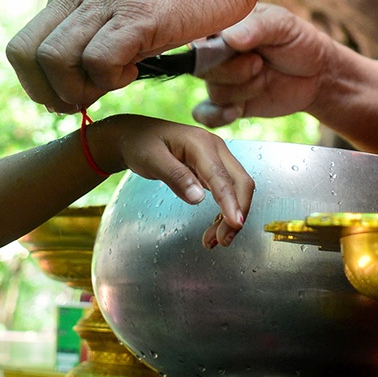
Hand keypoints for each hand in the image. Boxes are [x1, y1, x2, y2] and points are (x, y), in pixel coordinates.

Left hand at [8, 0, 257, 112]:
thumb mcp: (125, 12)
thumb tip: (69, 88)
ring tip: (115, 82)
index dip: (36, 83)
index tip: (66, 98)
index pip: (22, 46)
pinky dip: (110, 80)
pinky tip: (134, 71)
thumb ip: (95, 38)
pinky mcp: (135, 14)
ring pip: (54, 60)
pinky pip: (97, 62)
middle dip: (48, 92)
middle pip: (25, 54)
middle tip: (83, 101)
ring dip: (79, 89)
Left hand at [91, 115, 255, 245]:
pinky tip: (214, 228)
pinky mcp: (214, 170)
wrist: (137, 135)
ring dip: (230, 215)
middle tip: (223, 240)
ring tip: (214, 241)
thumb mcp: (151, 159)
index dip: (230, 201)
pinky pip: (227, 192)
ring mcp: (217, 159)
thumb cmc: (142, 144)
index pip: (221, 176)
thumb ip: (175, 176)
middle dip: (236, 212)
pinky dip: (224, 212)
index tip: (235, 223)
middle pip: (240, 182)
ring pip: (236, 189)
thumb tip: (198, 198)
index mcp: (201, 143)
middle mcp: (215, 149)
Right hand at [192, 5, 341, 127]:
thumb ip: (257, 27)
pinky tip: (237, 110)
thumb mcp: (283, 25)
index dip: (211, 47)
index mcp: (224, 27)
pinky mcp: (228, 102)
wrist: (316, 74)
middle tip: (259, 63)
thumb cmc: (299, 41)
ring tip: (264, 78)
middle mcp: (217, 53)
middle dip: (233, 71)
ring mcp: (222, 79)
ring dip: (242, 90)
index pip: (200, 36)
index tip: (235, 49)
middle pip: (203, 68)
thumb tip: (229, 38)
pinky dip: (217, 116)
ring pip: (214, 92)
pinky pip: (207, 114)